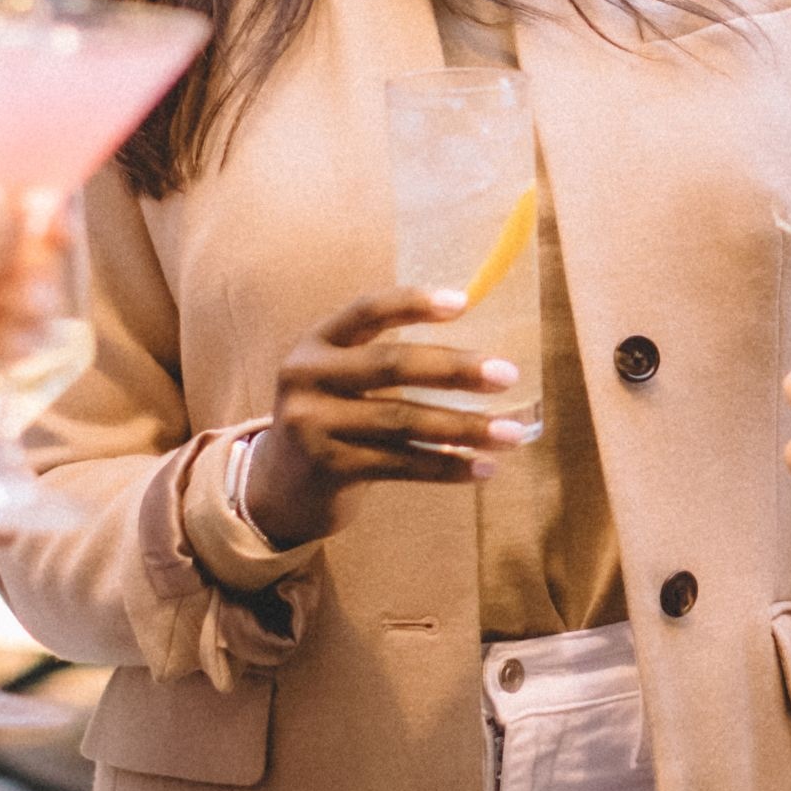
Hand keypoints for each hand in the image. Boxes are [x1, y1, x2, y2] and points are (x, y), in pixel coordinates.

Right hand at [242, 288, 531, 550]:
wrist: (279, 487)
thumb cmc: (334, 418)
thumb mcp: (340, 378)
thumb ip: (385, 360)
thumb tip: (480, 357)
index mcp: (317, 343)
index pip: (367, 311)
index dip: (413, 303)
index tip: (464, 303)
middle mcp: (307, 377)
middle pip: (391, 365)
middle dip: (455, 369)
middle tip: (508, 374)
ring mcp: (314, 425)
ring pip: (402, 421)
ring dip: (464, 428)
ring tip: (510, 434)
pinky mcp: (328, 469)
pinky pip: (401, 464)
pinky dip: (447, 466)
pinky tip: (484, 468)